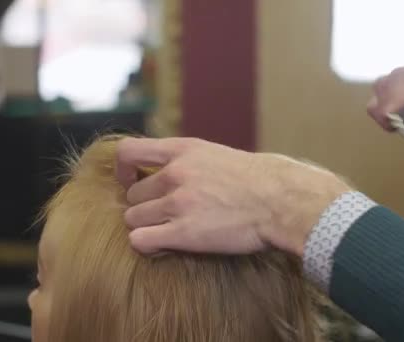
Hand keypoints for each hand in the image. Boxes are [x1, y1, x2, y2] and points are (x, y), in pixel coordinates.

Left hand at [116, 137, 350, 256]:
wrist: (281, 200)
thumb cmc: (255, 179)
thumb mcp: (215, 154)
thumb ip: (186, 160)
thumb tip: (165, 170)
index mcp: (181, 151)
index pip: (127, 151)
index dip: (122, 170)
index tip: (130, 181)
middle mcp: (174, 174)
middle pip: (131, 195)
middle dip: (142, 207)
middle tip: (160, 215)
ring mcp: (178, 204)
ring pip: (132, 219)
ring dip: (144, 226)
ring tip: (164, 231)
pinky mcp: (184, 233)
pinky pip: (140, 241)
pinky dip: (146, 244)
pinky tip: (162, 244)